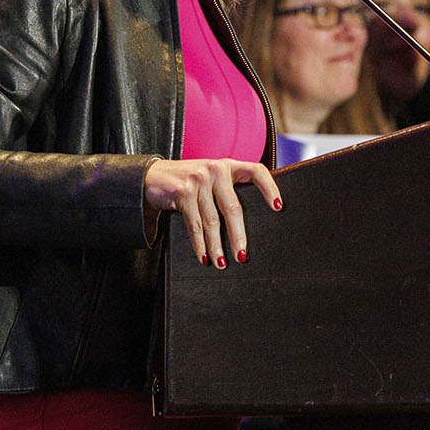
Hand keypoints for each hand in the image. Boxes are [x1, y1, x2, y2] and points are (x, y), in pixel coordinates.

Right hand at [143, 157, 281, 268]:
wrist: (150, 176)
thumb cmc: (185, 182)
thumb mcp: (208, 179)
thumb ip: (225, 190)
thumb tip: (246, 225)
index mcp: (226, 165)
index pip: (255, 171)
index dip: (269, 188)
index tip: (278, 207)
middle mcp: (215, 170)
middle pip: (233, 208)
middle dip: (238, 236)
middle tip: (242, 256)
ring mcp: (198, 180)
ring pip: (212, 221)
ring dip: (216, 246)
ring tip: (222, 263)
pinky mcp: (183, 192)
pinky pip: (195, 225)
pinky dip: (200, 244)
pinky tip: (204, 256)